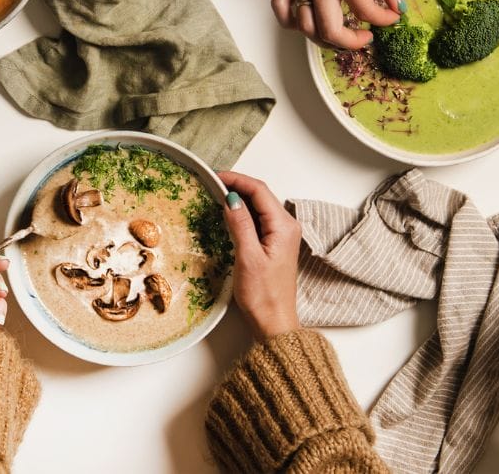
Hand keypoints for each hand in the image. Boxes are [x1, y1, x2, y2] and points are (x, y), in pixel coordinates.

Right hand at [218, 172, 301, 340]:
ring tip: (216, 196)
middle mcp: (286, 226)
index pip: (259, 190)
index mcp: (283, 226)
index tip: (216, 177)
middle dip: (237, 186)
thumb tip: (230, 199)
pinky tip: (228, 215)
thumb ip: (240, 224)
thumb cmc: (263, 295)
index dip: (237, 180)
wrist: (274, 322)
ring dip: (239, 199)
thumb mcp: (248, 257)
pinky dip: (243, 214)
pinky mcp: (274, 244)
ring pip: (259, 207)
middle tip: (212, 184)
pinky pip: (258, 220)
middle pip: (260, 195)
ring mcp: (281, 235)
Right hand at [273, 0, 403, 49]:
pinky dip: (292, 22)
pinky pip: (282, 9)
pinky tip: (306, 22)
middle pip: (331, 32)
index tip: (392, 15)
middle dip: (353, 42)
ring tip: (339, 34)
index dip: (384, 19)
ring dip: (323, 39)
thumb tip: (397, 2)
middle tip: (365, 37)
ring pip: (305, 27)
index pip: (366, 12)